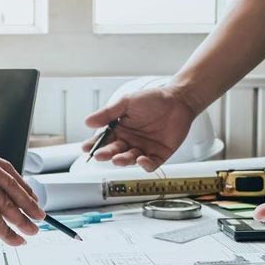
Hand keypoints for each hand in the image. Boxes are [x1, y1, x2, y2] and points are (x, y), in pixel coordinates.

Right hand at [0, 140, 45, 245]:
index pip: (5, 168)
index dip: (21, 185)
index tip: (30, 196)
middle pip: (11, 185)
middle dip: (29, 204)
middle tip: (40, 216)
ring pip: (7, 204)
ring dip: (22, 221)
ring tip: (31, 231)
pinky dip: (7, 232)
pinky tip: (14, 239)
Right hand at [82, 86, 197, 170]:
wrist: (178, 100)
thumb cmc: (152, 99)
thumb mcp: (126, 102)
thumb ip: (108, 113)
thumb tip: (88, 122)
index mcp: (120, 130)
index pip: (103, 140)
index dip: (94, 145)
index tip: (86, 148)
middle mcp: (130, 141)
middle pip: (114, 152)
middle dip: (106, 154)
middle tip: (100, 155)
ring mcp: (143, 149)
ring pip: (130, 160)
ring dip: (123, 160)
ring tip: (117, 159)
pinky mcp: (159, 155)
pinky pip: (150, 164)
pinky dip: (145, 165)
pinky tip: (140, 160)